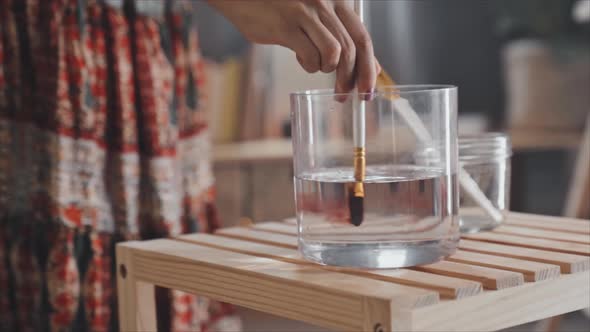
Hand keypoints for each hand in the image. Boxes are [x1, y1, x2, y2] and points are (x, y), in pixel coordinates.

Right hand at [207, 0, 379, 94]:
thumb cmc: (281, 6)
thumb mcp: (317, 16)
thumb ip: (341, 35)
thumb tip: (368, 65)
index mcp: (338, 0)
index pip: (363, 37)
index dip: (369, 67)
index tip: (368, 89)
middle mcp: (326, 2)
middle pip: (352, 49)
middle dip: (351, 78)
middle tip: (345, 94)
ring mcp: (306, 13)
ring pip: (334, 54)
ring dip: (327, 69)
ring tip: (316, 65)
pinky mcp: (287, 25)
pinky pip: (310, 57)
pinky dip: (309, 65)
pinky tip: (300, 57)